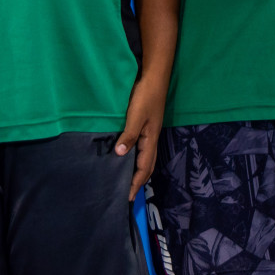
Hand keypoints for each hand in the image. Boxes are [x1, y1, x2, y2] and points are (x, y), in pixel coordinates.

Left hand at [116, 74, 167, 200]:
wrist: (154, 77)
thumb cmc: (145, 96)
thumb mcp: (136, 116)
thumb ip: (129, 135)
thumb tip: (120, 154)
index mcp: (150, 139)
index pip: (144, 167)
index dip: (137, 182)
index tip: (128, 197)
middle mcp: (151, 138)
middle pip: (147, 165)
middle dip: (139, 180)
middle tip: (128, 193)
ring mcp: (150, 132)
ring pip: (145, 157)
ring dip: (138, 170)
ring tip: (127, 180)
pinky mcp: (146, 125)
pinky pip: (141, 148)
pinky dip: (135, 157)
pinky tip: (127, 156)